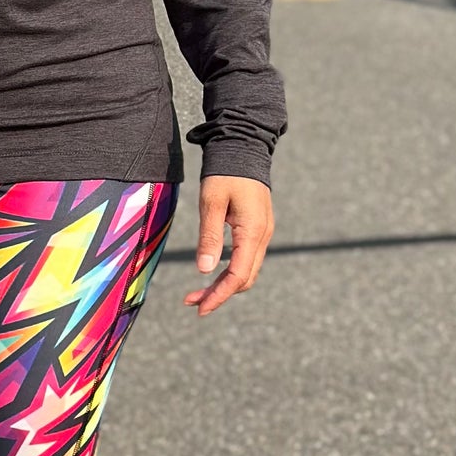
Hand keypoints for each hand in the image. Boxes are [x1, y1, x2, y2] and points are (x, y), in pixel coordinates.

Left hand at [183, 175, 273, 316]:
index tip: (199, 308)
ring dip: (224, 284)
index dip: (219, 295)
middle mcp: (262, 236)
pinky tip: (213, 271)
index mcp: (253, 232)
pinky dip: (230, 271)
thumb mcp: (212, 203)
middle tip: (192, 302)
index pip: (237, 275)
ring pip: (246, 270)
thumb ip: (210, 236)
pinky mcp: (257, 228)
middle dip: (219, 294)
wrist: (243, 147)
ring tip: (198, 292)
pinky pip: (247, 258)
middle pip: (244, 278)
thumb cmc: (225, 173)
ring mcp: (262, 232)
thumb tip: (203, 271)